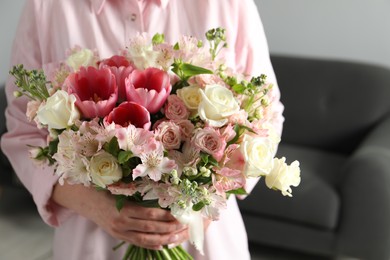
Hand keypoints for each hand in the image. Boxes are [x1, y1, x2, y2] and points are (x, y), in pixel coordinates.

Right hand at [52, 183, 188, 249]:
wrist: (84, 199)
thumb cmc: (104, 189)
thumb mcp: (120, 188)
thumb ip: (137, 192)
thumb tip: (162, 191)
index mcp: (122, 208)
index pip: (149, 215)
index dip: (165, 216)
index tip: (179, 213)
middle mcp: (121, 222)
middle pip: (150, 229)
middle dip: (169, 228)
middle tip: (184, 225)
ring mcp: (119, 231)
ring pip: (145, 239)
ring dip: (164, 238)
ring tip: (178, 236)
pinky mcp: (118, 236)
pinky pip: (137, 243)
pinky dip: (151, 245)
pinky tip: (164, 244)